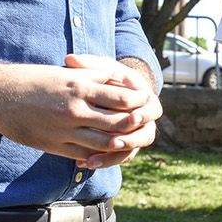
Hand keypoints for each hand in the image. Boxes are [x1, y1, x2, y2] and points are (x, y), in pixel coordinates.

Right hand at [0, 58, 150, 161]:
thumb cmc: (34, 79)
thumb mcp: (67, 72)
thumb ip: (95, 76)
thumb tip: (121, 80)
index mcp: (80, 87)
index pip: (122, 98)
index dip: (138, 102)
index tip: (143, 101)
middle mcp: (75, 110)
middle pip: (118, 123)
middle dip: (135, 124)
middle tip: (143, 123)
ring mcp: (65, 130)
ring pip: (105, 143)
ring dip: (120, 143)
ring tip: (128, 139)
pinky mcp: (55, 146)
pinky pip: (85, 154)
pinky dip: (99, 156)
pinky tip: (104, 153)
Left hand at [65, 54, 162, 168]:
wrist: (110, 90)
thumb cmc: (105, 76)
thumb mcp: (100, 68)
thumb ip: (87, 65)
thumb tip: (70, 58)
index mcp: (145, 98)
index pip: (151, 109)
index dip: (143, 114)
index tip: (132, 116)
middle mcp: (144, 119)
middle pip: (145, 135)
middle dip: (130, 140)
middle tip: (115, 143)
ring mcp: (134, 134)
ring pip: (130, 151)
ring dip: (113, 156)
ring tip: (92, 160)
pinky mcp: (123, 146)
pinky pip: (117, 158)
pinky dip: (103, 161)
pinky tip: (84, 163)